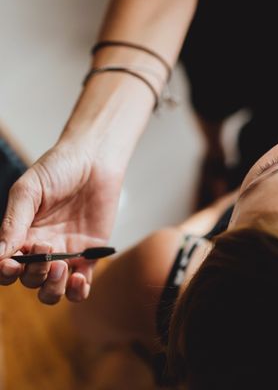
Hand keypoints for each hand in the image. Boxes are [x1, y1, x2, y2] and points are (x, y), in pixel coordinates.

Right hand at [0, 141, 121, 303]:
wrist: (94, 160)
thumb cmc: (58, 169)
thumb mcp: (28, 191)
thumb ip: (13, 223)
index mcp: (20, 235)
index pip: (5, 266)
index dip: (4, 272)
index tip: (10, 264)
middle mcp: (40, 249)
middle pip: (28, 280)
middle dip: (32, 273)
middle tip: (44, 249)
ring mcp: (66, 254)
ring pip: (52, 289)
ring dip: (52, 287)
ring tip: (60, 267)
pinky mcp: (90, 254)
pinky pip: (82, 286)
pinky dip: (78, 291)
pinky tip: (79, 278)